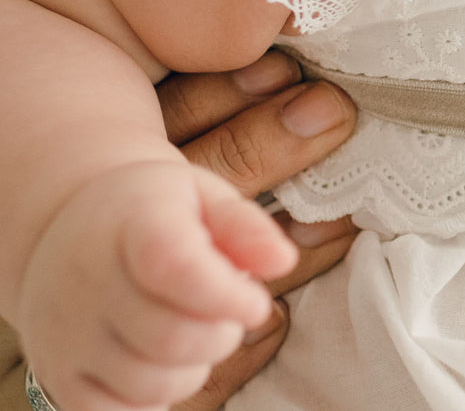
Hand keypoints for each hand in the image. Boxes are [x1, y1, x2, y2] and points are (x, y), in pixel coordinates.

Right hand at [18, 159, 297, 410]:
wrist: (70, 224)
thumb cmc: (154, 211)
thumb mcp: (204, 196)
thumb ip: (246, 226)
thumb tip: (284, 262)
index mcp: (132, 222)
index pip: (174, 267)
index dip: (225, 295)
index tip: (257, 303)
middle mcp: (89, 280)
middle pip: (171, 337)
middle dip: (223, 333)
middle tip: (231, 310)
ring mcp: (67, 333)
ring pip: (151, 384)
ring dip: (196, 366)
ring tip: (198, 328)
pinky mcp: (58, 374)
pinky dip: (156, 395)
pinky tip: (164, 357)